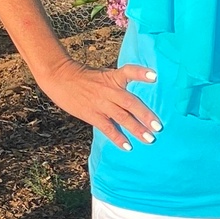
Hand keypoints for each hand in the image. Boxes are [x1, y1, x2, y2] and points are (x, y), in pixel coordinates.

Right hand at [38, 58, 158, 150]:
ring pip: (121, 117)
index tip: (155, 77)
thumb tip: (137, 98)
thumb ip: (119, 85)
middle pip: (130, 102)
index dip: (142, 74)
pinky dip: (118, 138)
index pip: (129, 71)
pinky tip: (128, 146)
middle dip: (145, 115)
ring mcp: (101, 103)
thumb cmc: (85, 78)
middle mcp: (109, 90)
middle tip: (158, 127)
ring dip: (136, 129)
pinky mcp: (92, 114)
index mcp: (113, 77)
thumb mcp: (104, 75)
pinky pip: (107, 128)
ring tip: (149, 139)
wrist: (60, 78)